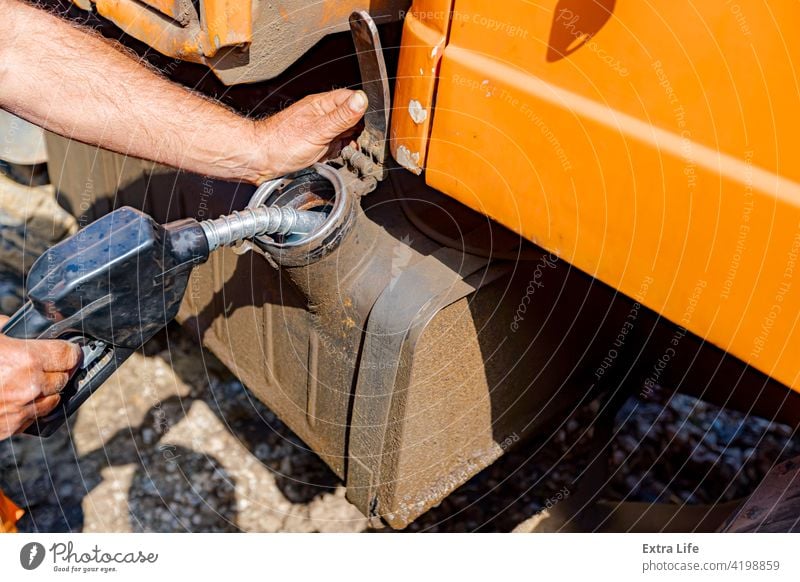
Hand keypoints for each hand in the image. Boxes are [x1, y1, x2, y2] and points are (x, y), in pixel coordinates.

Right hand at [0, 316, 81, 438]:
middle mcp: (29, 387)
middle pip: (64, 378)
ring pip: (54, 400)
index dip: (70, 350)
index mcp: (25, 360)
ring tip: (35, 380)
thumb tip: (13, 325)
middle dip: (60, 369)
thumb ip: (3, 326)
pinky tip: (20, 397)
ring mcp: (20, 411)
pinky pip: (34, 417)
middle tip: (51, 362)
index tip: (68, 348)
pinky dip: (32, 408)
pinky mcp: (10, 429)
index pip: (68, 355)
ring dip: (49, 390)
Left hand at [250, 89, 367, 182]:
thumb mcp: (318, 129)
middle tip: (347, 142)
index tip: (365, 127)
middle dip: (354, 132)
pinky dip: (334, 153)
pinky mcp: (315, 143)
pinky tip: (327, 156)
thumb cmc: (281, 143)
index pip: (352, 99)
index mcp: (322, 105)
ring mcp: (318, 129)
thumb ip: (342, 116)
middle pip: (351, 118)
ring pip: (343, 134)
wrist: (260, 159)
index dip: (362, 112)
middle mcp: (321, 115)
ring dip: (344, 144)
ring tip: (333, 149)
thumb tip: (362, 99)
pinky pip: (333, 146)